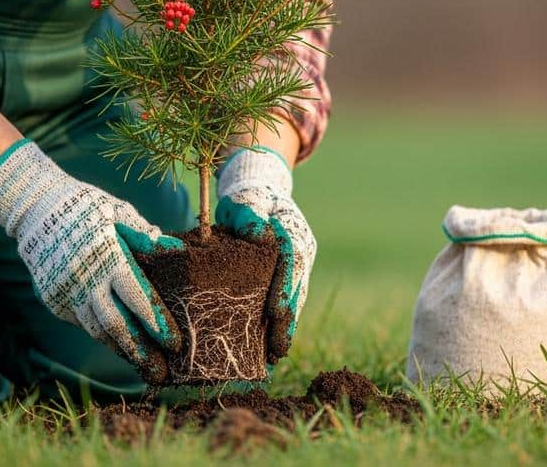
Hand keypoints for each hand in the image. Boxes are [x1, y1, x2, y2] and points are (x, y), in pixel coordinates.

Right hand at [0, 139, 179, 382]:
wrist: (34, 207)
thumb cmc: (85, 206)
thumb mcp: (117, 212)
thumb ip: (145, 236)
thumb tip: (177, 251)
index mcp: (108, 258)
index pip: (137, 297)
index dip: (156, 322)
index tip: (174, 343)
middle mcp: (86, 281)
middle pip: (117, 325)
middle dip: (141, 351)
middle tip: (161, 373)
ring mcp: (66, 293)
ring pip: (97, 330)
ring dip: (121, 350)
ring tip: (142, 365)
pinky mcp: (53, 300)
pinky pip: (81, 322)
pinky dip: (100, 333)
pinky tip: (118, 343)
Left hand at [215, 147, 314, 362]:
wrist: (261, 190)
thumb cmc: (246, 198)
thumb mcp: (243, 201)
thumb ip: (248, 215)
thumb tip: (258, 236)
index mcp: (291, 227)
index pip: (291, 259)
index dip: (285, 287)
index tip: (275, 313)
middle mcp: (303, 246)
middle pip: (298, 285)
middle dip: (289, 318)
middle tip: (277, 348)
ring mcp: (302, 261)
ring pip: (298, 296)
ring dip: (289, 325)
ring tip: (276, 355)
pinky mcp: (294, 272)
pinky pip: (292, 298)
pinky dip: (285, 320)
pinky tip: (274, 344)